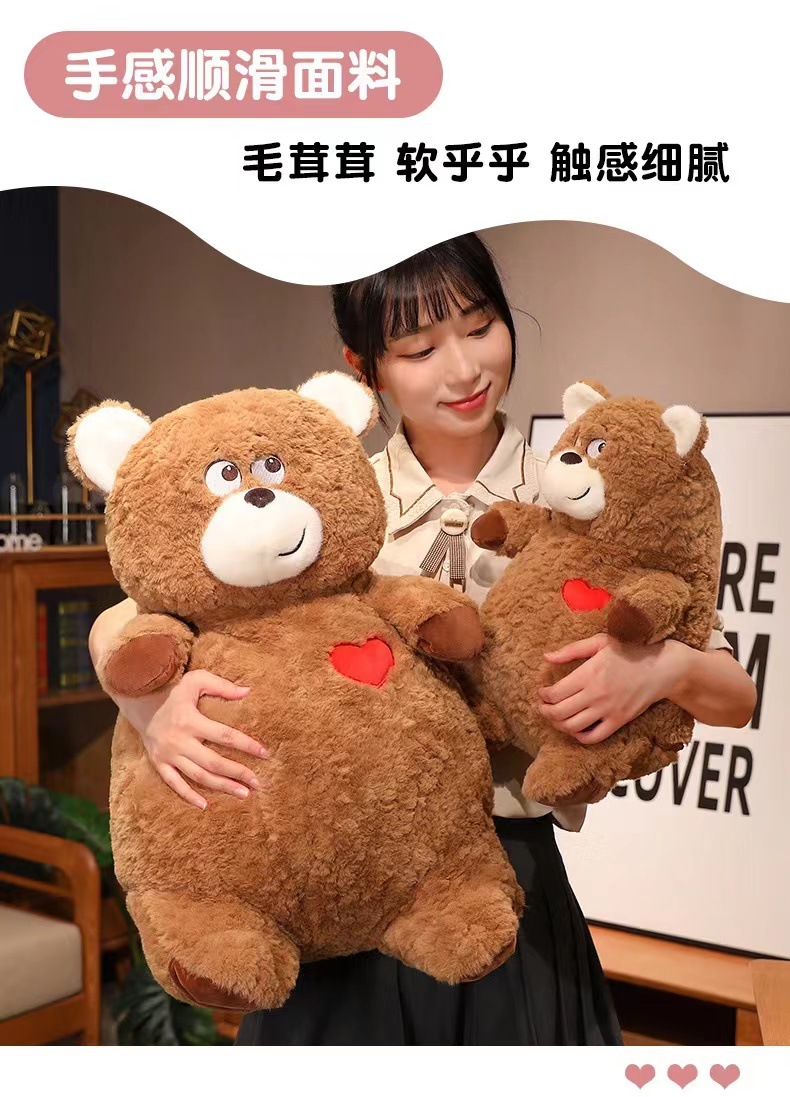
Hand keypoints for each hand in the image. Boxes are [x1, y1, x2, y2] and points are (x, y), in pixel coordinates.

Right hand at [131, 670, 267, 808]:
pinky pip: (174, 783)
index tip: (265, 753)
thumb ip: (222, 686)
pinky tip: (205, 805)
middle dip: (237, 773)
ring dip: (221, 787)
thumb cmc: (173, 691)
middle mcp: (179, 740)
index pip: (224, 735)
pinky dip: (188, 796)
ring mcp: (168, 754)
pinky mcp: (158, 763)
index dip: (246, 745)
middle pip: (213, 762)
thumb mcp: (196, 680)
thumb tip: (247, 691)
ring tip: (243, 794)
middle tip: (257, 783)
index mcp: (191, 720)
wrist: (139, 702)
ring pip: (198, 776)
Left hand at [537, 633, 685, 744]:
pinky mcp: (618, 721)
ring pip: (572, 727)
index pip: (555, 693)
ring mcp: (607, 711)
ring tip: (555, 717)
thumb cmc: (628, 652)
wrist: (660, 669)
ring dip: (558, 724)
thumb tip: (546, 656)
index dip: (543, 696)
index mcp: (588, 674)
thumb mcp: (600, 642)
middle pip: (559, 712)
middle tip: (542, 707)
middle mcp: (595, 695)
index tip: (542, 692)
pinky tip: (575, 728)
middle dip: (545, 712)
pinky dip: (579, 737)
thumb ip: (571, 650)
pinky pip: (593, 737)